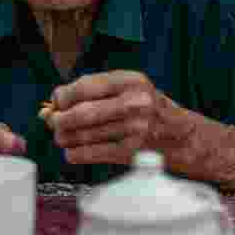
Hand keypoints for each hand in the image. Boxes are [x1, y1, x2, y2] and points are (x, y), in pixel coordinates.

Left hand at [47, 70, 234, 189]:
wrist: (182, 134)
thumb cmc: (148, 107)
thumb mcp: (130, 87)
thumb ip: (96, 91)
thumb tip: (52, 103)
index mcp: (132, 80)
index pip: (86, 86)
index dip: (63, 95)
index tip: (56, 101)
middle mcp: (134, 102)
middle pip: (80, 113)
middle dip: (59, 120)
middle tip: (53, 123)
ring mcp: (134, 129)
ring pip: (83, 135)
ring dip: (64, 138)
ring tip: (62, 137)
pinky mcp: (132, 151)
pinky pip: (92, 154)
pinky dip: (75, 153)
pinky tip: (72, 151)